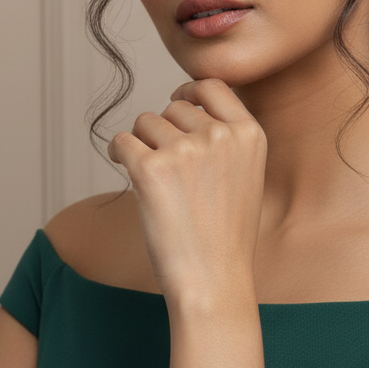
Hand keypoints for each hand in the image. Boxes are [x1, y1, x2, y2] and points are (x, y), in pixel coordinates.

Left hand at [107, 79, 266, 303]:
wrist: (213, 281)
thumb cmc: (225, 238)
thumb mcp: (246, 177)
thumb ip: (226, 140)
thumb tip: (185, 105)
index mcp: (250, 134)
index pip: (213, 86)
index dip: (190, 90)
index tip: (178, 98)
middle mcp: (219, 135)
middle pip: (173, 107)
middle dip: (164, 130)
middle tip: (169, 171)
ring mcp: (185, 150)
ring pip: (145, 122)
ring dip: (142, 144)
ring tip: (156, 182)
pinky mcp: (150, 168)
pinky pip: (121, 142)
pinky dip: (119, 154)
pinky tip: (128, 173)